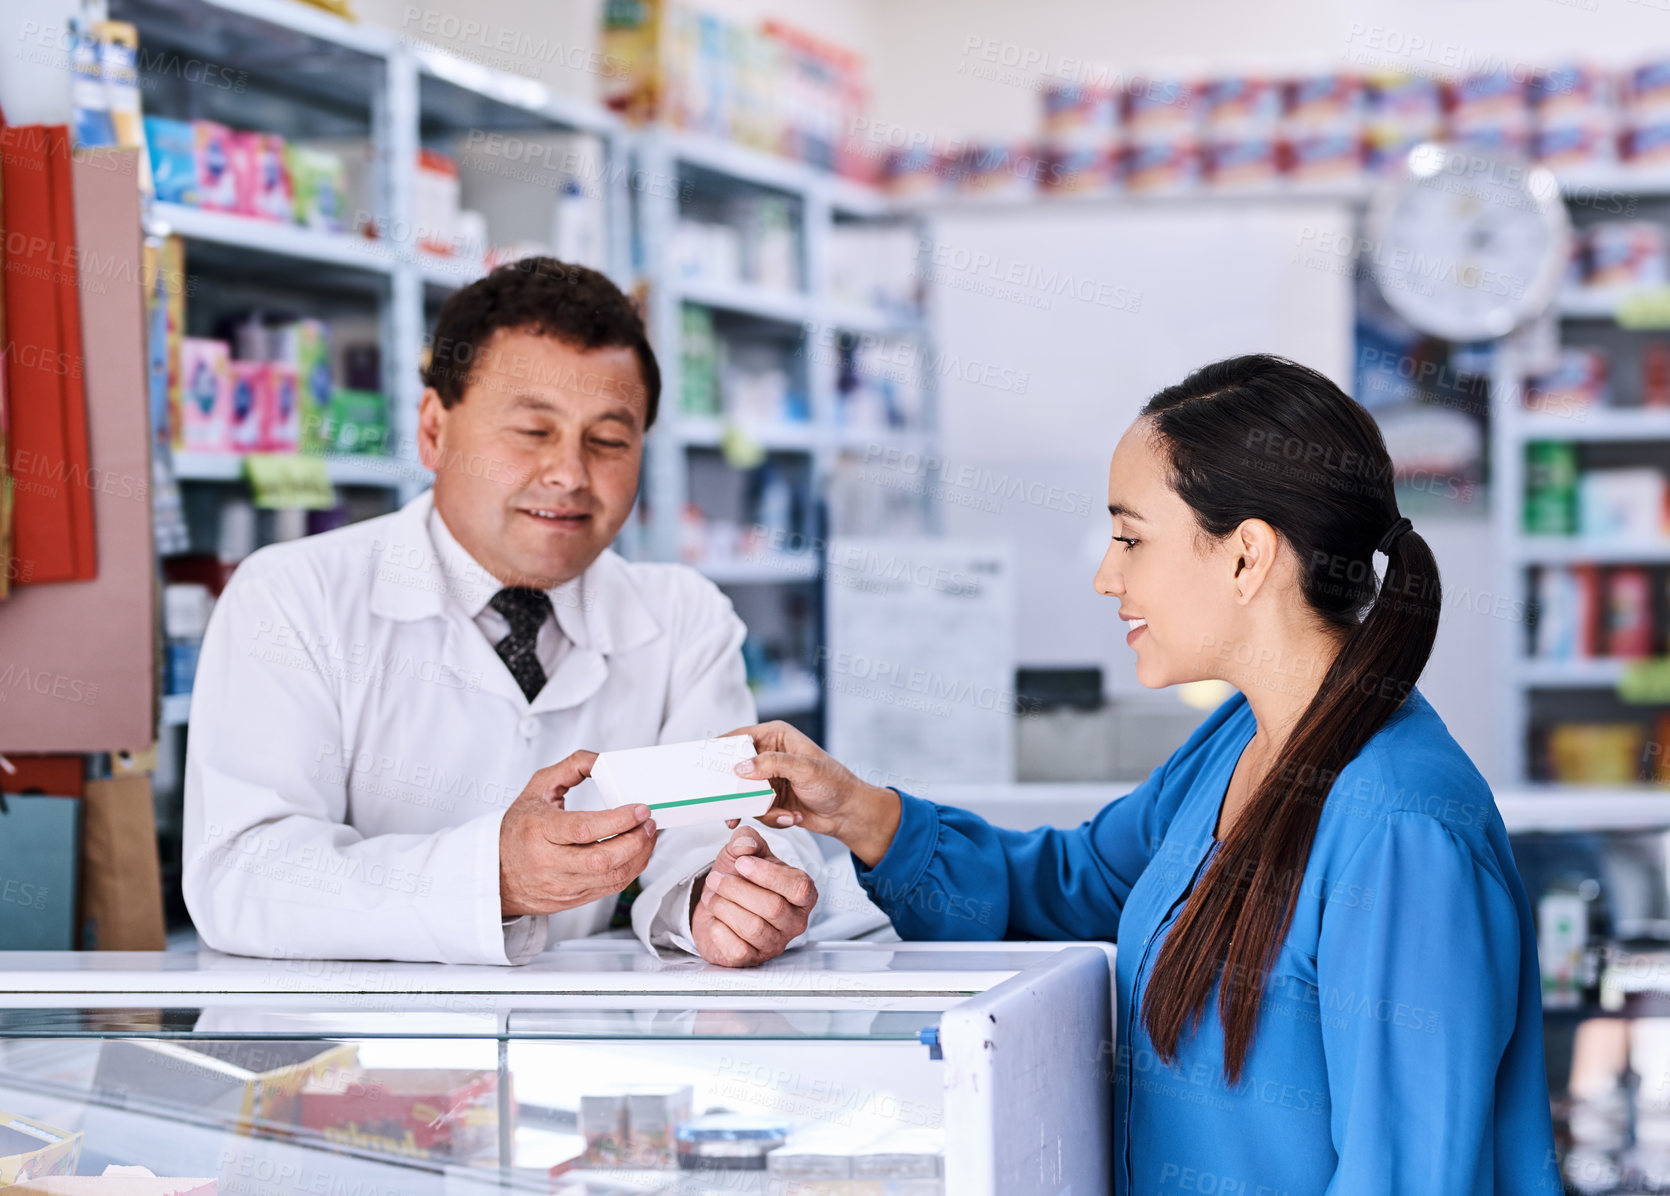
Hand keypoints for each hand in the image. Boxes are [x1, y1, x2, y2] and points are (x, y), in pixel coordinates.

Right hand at [499, 751, 656, 917]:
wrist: (496, 872)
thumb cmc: (517, 829)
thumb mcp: (537, 789)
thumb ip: (571, 768)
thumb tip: (602, 761)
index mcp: (538, 830)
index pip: (583, 829)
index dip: (618, 819)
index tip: (640, 809)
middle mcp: (549, 862)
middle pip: (603, 859)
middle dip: (636, 840)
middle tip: (649, 821)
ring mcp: (561, 885)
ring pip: (611, 877)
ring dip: (639, 855)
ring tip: (648, 834)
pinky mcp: (572, 900)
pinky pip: (610, 889)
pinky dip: (631, 870)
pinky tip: (637, 852)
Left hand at [691, 826, 816, 966]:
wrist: (719, 905)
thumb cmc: (739, 878)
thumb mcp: (743, 852)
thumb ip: (746, 839)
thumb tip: (744, 845)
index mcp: (803, 893)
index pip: (799, 887)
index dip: (767, 874)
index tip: (741, 863)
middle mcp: (795, 921)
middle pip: (772, 907)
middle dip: (736, 889)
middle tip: (716, 878)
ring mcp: (775, 943)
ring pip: (753, 928)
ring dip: (725, 907)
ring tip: (713, 896)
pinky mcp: (752, 960)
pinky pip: (737, 949)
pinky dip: (719, 930)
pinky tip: (716, 920)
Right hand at [722, 721, 900, 866]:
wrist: (847, 813)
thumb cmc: (833, 783)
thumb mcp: (804, 769)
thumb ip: (771, 764)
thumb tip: (740, 767)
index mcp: (775, 736)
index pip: (738, 737)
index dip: (720, 749)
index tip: (704, 765)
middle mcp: (767, 755)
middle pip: (734, 768)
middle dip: (735, 789)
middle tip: (728, 804)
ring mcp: (767, 778)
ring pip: (742, 793)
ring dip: (759, 808)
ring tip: (780, 813)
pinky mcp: (768, 799)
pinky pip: (753, 809)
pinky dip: (769, 817)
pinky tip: (789, 818)